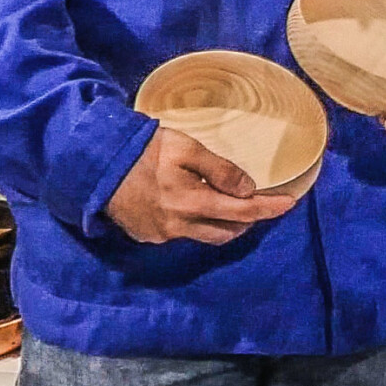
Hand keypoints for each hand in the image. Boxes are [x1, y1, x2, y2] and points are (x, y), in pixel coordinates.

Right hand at [105, 125, 298, 245]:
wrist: (95, 165)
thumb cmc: (143, 150)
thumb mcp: (187, 149)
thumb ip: (220, 169)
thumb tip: (248, 189)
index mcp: (193, 203)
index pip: (243, 212)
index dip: (269, 209)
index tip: (290, 204)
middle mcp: (179, 226)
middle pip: (227, 231)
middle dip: (248, 220)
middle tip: (258, 203)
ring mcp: (161, 234)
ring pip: (205, 236)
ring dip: (223, 225)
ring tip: (229, 206)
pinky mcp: (146, 235)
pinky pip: (181, 234)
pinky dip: (195, 223)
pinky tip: (191, 206)